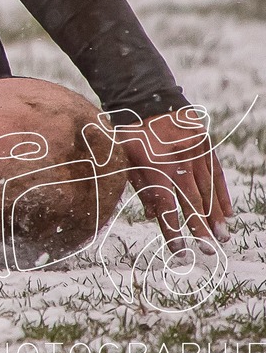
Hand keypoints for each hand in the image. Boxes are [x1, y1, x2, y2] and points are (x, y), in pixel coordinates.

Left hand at [108, 107, 230, 248]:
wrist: (146, 99)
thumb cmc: (130, 134)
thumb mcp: (126, 159)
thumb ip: (142, 188)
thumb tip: (155, 217)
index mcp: (154, 167)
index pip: (167, 208)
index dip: (174, 232)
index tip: (183, 253)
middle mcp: (178, 162)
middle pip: (191, 202)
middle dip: (200, 229)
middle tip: (210, 252)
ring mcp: (194, 153)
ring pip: (207, 190)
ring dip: (215, 216)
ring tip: (223, 237)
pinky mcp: (204, 146)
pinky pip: (215, 174)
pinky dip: (221, 194)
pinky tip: (227, 213)